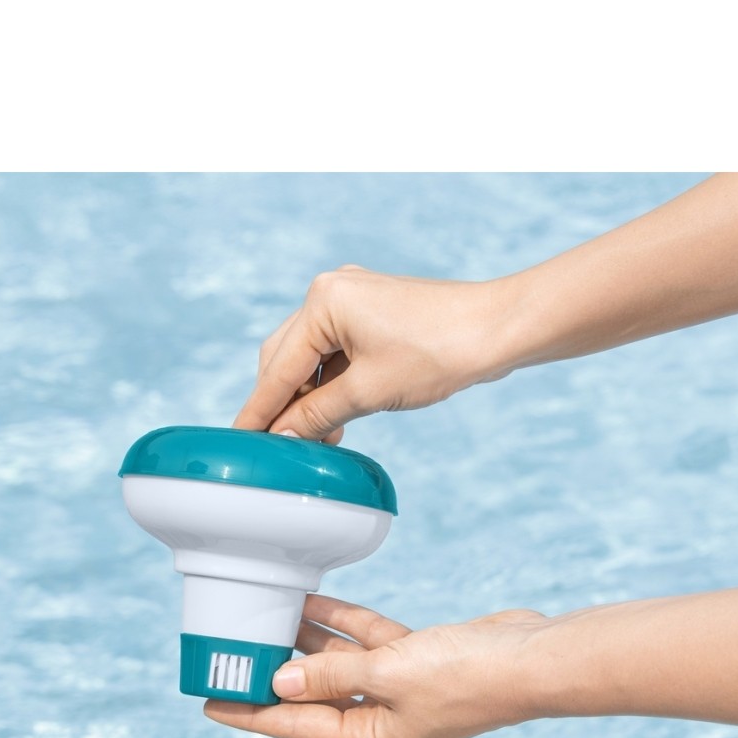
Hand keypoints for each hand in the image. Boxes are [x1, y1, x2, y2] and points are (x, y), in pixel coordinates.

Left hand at [203, 594, 551, 737]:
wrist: (532, 658)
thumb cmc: (469, 677)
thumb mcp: (389, 674)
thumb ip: (332, 675)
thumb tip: (281, 682)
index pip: (297, 727)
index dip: (251, 713)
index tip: (210, 704)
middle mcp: (384, 722)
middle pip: (313, 696)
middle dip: (275, 671)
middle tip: (231, 650)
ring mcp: (401, 690)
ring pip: (338, 663)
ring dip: (306, 640)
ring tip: (264, 615)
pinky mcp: (418, 659)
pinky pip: (368, 641)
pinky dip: (343, 622)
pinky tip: (313, 599)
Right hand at [232, 265, 513, 441]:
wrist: (497, 330)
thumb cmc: (439, 351)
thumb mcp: (369, 392)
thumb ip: (317, 415)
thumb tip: (284, 436)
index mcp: (323, 301)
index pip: (278, 367)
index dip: (259, 410)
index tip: (240, 440)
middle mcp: (331, 291)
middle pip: (287, 357)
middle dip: (283, 403)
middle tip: (276, 445)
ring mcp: (354, 299)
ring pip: (312, 357)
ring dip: (310, 397)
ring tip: (314, 439)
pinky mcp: (373, 312)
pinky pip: (336, 352)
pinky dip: (332, 384)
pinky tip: (335, 417)